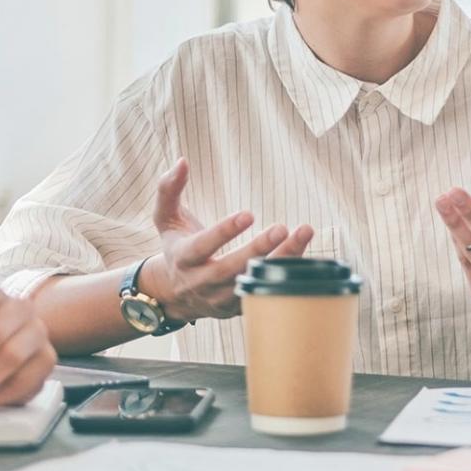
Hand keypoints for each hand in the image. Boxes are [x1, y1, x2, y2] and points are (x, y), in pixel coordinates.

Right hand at [144, 158, 314, 320]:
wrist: (175, 294)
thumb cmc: (177, 247)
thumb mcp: (165, 218)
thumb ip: (169, 189)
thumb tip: (182, 161)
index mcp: (183, 259)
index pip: (202, 247)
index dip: (224, 232)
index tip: (249, 214)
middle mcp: (202, 283)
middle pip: (231, 270)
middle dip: (257, 249)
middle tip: (282, 228)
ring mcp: (222, 299)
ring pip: (253, 284)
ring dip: (280, 262)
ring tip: (303, 234)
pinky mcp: (240, 308)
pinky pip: (265, 295)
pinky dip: (286, 277)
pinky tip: (304, 254)